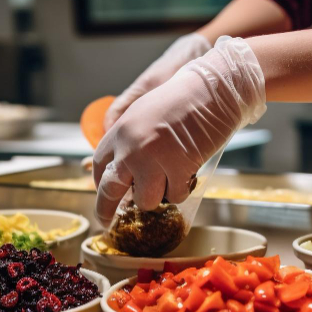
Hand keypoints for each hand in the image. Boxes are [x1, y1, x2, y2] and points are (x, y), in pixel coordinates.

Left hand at [93, 37, 266, 227]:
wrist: (212, 90)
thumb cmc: (183, 98)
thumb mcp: (144, 113)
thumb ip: (130, 140)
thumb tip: (124, 170)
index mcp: (120, 130)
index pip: (99, 166)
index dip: (100, 184)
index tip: (105, 194)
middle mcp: (130, 148)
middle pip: (109, 191)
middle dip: (106, 210)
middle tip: (108, 221)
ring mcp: (153, 160)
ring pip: (144, 201)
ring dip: (157, 196)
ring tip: (170, 179)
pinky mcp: (177, 170)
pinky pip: (175, 196)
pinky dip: (183, 189)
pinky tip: (188, 171)